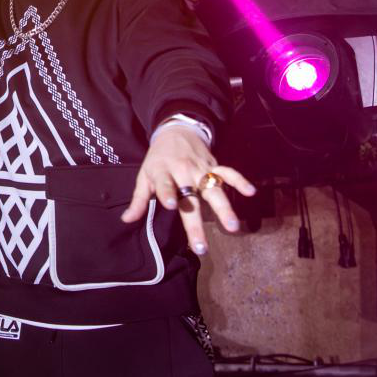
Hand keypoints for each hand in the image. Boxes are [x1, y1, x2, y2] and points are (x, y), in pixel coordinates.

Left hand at [119, 125, 255, 254]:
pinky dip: (240, 180)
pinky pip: (228, 172)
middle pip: (191, 197)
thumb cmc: (158, 159)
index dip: (167, 193)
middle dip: (195, 222)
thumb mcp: (144, 175)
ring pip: (213, 188)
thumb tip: (126, 220)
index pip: (165, 184)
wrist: (176, 130)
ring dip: (224, 207)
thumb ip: (138, 200)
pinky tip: (250, 192)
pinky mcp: (214, 165)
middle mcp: (183, 171)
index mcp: (163, 172)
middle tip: (201, 245)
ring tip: (232, 226)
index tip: (172, 206)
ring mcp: (201, 169)